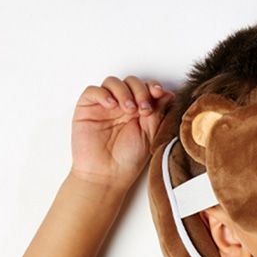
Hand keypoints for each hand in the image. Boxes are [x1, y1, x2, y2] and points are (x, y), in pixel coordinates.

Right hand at [70, 75, 174, 189]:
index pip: (146, 88)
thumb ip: (158, 114)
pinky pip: (93, 91)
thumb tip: (169, 94)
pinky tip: (112, 106)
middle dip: (140, 91)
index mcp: (139, 110)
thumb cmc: (128, 159)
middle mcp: (122, 105)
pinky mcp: (86, 108)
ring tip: (129, 110)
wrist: (107, 175)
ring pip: (113, 82)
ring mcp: (104, 106)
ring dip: (124, 92)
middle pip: (131, 82)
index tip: (160, 93)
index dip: (153, 87)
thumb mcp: (150, 134)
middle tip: (144, 109)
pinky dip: (103, 94)